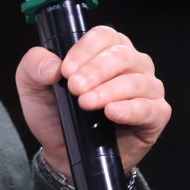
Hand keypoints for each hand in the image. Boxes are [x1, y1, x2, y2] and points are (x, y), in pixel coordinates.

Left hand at [15, 26, 169, 177]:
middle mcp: (132, 64)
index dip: (85, 50)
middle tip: (75, 88)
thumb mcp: (32, 88)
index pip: (104, 36)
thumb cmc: (55, 115)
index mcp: (105, 50)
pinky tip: (112, 112)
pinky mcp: (156, 115)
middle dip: (96, 70)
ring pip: (136, 80)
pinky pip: (151, 108)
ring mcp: (147, 89)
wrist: (64, 154)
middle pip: (121, 55)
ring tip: (86, 103)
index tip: (66, 70)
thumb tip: (52, 65)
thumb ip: (33, 66)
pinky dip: (131, 109)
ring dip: (109, 90)